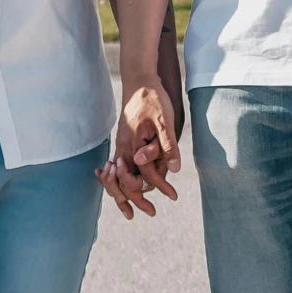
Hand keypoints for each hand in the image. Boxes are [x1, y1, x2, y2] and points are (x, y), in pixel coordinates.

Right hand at [102, 75, 180, 218]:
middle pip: (125, 183)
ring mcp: (120, 145)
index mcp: (133, 146)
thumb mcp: (165, 122)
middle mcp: (122, 148)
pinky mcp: (122, 140)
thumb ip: (167, 146)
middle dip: (136, 200)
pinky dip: (119, 180)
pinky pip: (117, 167)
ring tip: (130, 209)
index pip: (146, 175)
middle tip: (150, 213)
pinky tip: (123, 185)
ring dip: (123, 194)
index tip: (173, 197)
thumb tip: (173, 170)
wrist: (139, 79)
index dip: (161, 187)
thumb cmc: (153, 99)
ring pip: (117, 177)